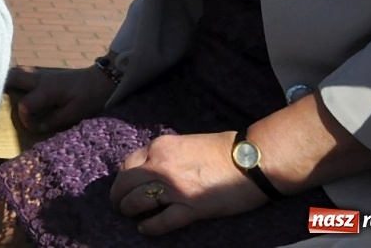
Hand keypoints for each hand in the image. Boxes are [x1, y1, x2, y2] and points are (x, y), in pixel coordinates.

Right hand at [6, 64, 115, 134]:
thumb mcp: (75, 113)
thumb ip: (54, 120)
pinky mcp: (44, 72)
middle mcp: (39, 78)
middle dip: (0, 88)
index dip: (25, 119)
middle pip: (12, 78)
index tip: (33, 128)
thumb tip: (37, 127)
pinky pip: (23, 72)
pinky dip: (15, 78)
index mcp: (46, 89)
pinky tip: (15, 87)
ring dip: (6, 81)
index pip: (25, 105)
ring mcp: (40, 72)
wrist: (101, 79)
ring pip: (16, 71)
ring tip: (0, 94)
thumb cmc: (89, 97)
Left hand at [110, 132, 269, 234]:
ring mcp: (174, 189)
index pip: (129, 162)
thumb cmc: (225, 148)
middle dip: (118, 194)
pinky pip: (162, 221)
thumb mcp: (187, 142)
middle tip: (117, 203)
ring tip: (128, 214)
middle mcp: (161, 166)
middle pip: (126, 182)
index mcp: (161, 146)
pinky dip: (149, 227)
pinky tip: (144, 229)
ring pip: (138, 201)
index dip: (123, 176)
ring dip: (129, 209)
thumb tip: (155, 166)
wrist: (253, 160)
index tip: (124, 183)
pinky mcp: (191, 209)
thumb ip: (168, 154)